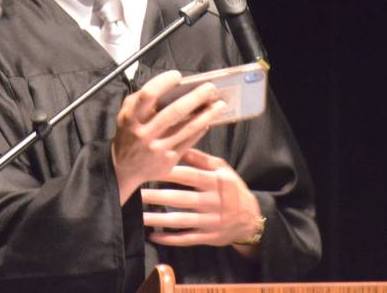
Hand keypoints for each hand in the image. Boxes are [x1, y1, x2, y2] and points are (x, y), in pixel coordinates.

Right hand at [112, 71, 226, 203]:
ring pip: (187, 128)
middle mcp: (144, 133)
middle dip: (196, 97)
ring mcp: (157, 148)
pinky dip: (200, 130)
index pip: (149, 95)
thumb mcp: (124, 114)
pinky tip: (208, 121)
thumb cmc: (128, 134)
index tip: (177, 75)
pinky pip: (189, 141)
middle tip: (210, 88)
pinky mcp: (168, 159)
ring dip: (206, 115)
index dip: (164, 82)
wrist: (123, 169)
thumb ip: (140, 99)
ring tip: (218, 104)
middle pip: (174, 111)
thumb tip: (167, 87)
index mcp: (131, 118)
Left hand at [141, 148, 262, 256]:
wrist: (252, 219)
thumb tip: (179, 146)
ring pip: (180, 221)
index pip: (189, 175)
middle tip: (135, 193)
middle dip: (156, 196)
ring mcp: (211, 222)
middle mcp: (213, 202)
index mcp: (216, 182)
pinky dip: (170, 239)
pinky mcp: (208, 237)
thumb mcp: (223, 169)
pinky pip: (187, 239)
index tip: (148, 168)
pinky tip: (153, 236)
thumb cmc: (232, 188)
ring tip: (138, 216)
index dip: (168, 172)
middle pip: (180, 199)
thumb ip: (201, 158)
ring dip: (158, 219)